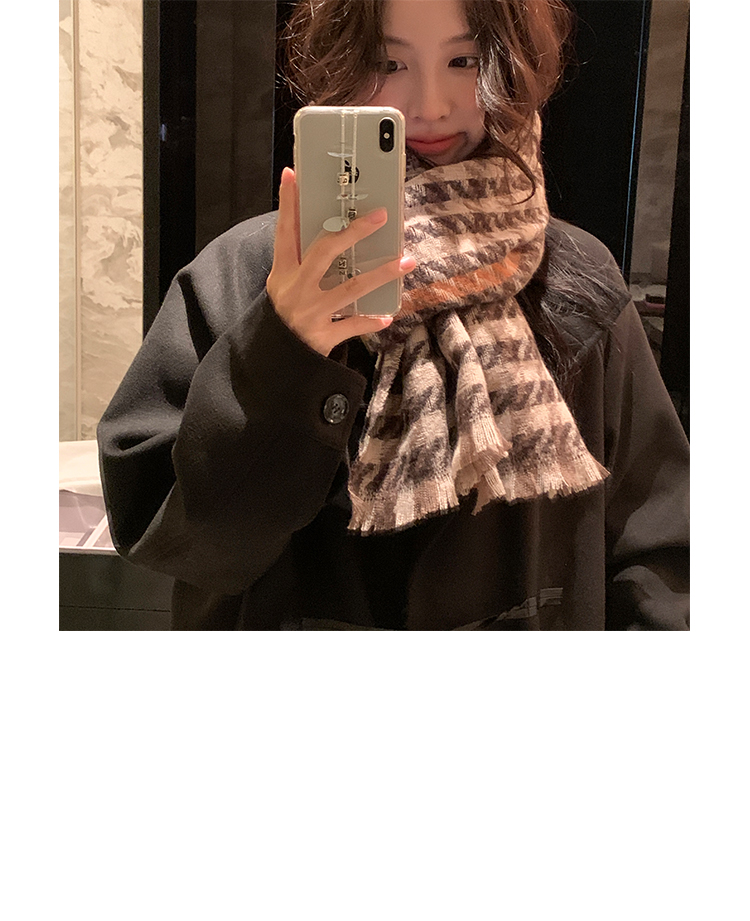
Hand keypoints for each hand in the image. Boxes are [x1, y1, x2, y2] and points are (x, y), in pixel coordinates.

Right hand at [266, 167, 415, 356]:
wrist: (276, 358)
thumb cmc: (285, 313)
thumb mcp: (283, 283)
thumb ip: (300, 257)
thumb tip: (325, 227)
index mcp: (283, 272)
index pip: (285, 231)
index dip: (288, 203)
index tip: (294, 175)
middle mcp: (297, 288)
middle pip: (325, 252)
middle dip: (354, 232)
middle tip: (380, 216)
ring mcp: (311, 312)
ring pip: (351, 288)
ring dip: (381, 274)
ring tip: (406, 262)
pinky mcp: (322, 337)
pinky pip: (352, 326)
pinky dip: (371, 321)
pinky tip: (388, 315)